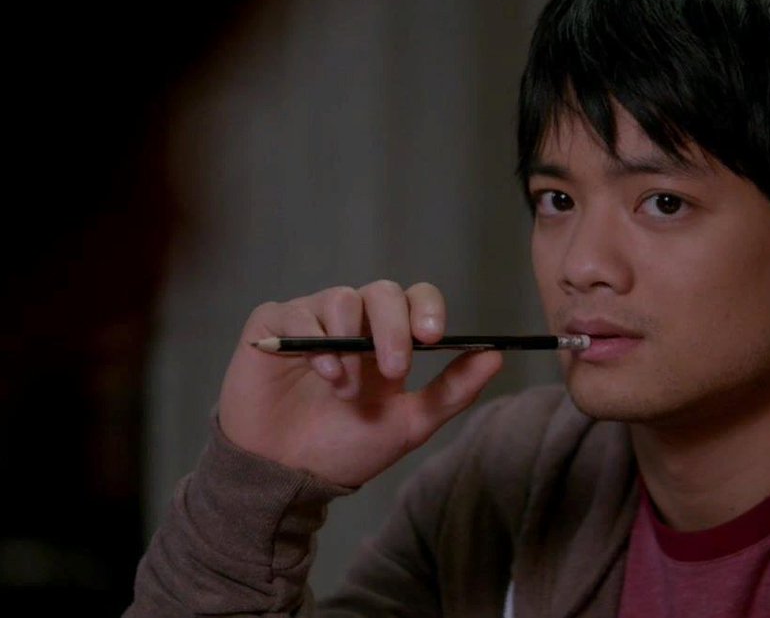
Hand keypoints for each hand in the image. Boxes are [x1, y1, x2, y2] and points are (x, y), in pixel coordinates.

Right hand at [217, 280, 503, 486]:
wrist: (286, 476)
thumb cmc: (346, 449)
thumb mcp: (409, 424)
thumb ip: (453, 390)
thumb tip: (496, 355)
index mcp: (388, 339)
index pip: (415, 299)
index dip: (426, 308)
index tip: (432, 338)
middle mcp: (353, 323)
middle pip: (382, 292)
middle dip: (393, 327)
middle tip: (395, 370)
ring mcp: (313, 320)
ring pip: (342, 298)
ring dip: (349, 344)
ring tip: (344, 389)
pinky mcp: (274, 326)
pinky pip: (298, 311)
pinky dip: (314, 340)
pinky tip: (322, 374)